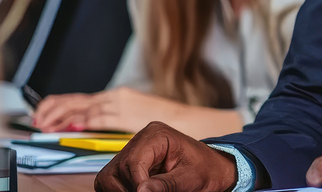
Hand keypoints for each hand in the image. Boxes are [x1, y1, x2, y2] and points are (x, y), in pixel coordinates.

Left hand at [34, 87, 180, 132]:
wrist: (188, 120)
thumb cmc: (162, 122)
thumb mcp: (132, 116)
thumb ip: (109, 119)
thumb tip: (84, 126)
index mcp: (116, 96)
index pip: (80, 99)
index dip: (59, 106)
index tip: (43, 114)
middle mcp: (116, 97)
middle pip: (77, 101)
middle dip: (54, 109)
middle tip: (37, 120)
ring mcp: (122, 105)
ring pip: (85, 108)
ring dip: (63, 116)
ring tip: (46, 125)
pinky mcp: (127, 116)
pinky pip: (101, 118)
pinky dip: (84, 121)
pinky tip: (72, 126)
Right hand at [94, 121, 236, 191]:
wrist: (212, 169)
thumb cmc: (206, 170)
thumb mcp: (191, 178)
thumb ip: (166, 184)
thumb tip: (141, 191)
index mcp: (156, 134)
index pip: (133, 162)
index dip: (137, 185)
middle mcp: (140, 140)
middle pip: (116, 170)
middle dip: (127, 190)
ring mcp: (133, 152)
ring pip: (108, 177)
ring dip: (121, 191)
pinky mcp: (129, 165)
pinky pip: (112, 181)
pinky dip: (121, 191)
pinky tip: (140, 191)